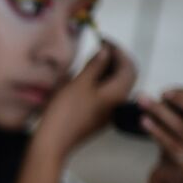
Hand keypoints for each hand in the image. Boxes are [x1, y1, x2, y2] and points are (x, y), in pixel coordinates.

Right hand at [34, 39, 136, 159]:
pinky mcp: (98, 116)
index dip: (119, 50)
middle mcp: (118, 102)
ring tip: (92, 59)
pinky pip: (106, 93)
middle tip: (101, 47)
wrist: (53, 142)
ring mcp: (108, 111)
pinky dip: (101, 80)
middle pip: (125, 76)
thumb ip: (95, 65)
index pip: (128, 66)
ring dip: (108, 69)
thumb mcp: (79, 83)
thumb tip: (106, 51)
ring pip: (116, 85)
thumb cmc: (65, 112)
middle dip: (116, 59)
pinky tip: (87, 76)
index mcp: (118, 93)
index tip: (104, 40)